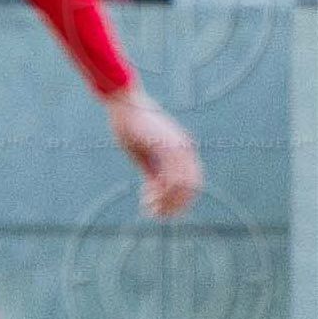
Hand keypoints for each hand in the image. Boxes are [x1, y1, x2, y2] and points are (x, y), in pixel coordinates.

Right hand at [105, 86, 203, 218]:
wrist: (125, 103)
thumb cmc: (130, 125)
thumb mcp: (143, 152)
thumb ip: (154, 169)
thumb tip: (158, 189)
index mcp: (183, 149)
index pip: (191, 181)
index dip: (179, 199)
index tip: (160, 207)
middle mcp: (185, 149)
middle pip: (192, 186)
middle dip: (176, 205)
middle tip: (157, 215)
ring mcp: (178, 148)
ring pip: (183, 186)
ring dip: (168, 203)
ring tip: (151, 211)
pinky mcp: (166, 148)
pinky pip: (171, 179)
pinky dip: (161, 194)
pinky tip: (146, 198)